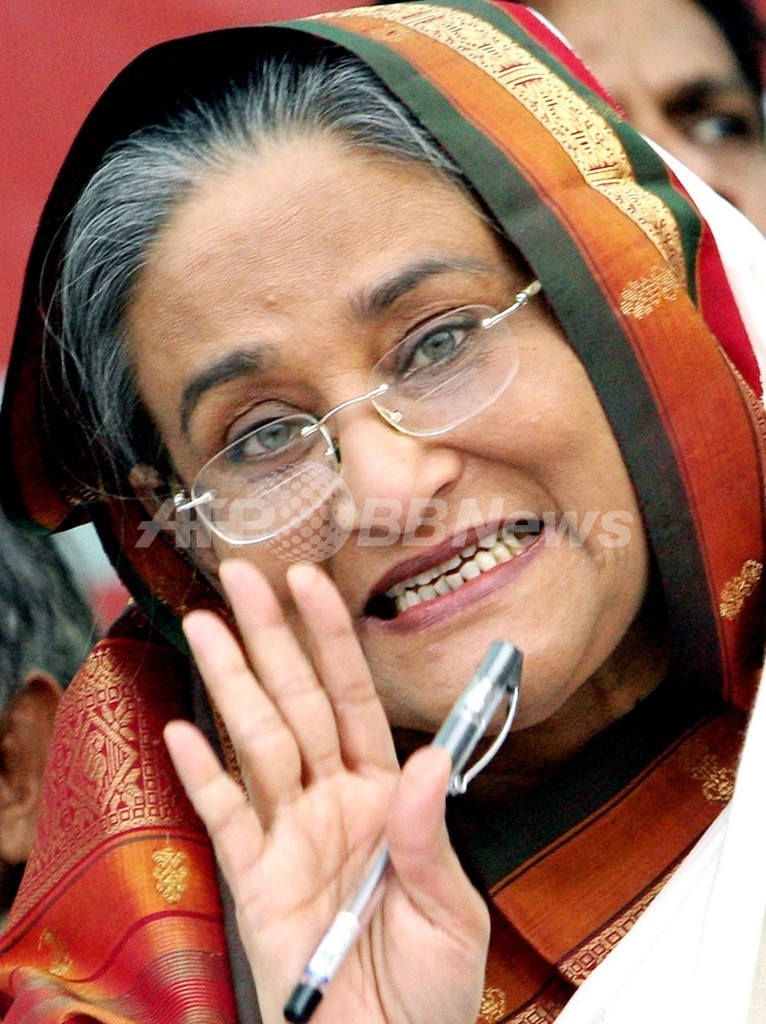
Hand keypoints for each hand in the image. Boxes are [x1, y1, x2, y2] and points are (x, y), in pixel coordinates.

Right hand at [164, 558, 488, 1023]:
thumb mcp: (449, 910)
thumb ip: (427, 835)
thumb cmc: (430, 986)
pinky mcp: (252, 879)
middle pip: (296, 703)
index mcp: (385, 793)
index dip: (332, 640)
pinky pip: (224, 817)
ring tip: (205, 624)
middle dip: (271, 637)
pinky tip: (183, 728)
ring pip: (255, 742)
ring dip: (231, 683)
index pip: (354, 698)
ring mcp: (288, 833)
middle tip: (242, 576)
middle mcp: (332, 799)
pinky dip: (203, 775)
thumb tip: (426, 761)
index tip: (314, 583)